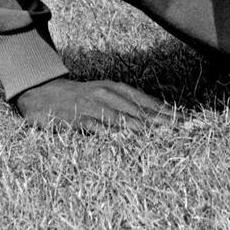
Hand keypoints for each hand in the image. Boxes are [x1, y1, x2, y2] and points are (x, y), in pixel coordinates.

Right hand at [15, 77, 177, 133]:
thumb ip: (127, 105)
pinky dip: (111, 134)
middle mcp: (107, 95)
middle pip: (139, 110)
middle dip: (161, 121)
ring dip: (142, 128)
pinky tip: (124, 141)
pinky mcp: (77, 119)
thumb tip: (155, 116)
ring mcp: (92, 106)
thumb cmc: (80, 98)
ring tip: (160, 137)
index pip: (147, 101)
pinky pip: (97, 128)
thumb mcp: (105, 96)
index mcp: (116, 88)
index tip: (187, 122)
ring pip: (121, 118)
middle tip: (182, 131)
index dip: (167, 112)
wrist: (43, 95)